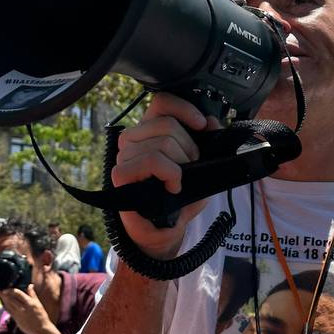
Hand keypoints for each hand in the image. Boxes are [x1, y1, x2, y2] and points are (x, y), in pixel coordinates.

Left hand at [0, 284, 49, 333]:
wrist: (41, 329)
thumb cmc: (41, 316)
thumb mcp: (38, 303)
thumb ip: (32, 294)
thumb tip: (30, 285)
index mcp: (29, 302)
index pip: (17, 293)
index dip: (10, 290)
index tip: (5, 289)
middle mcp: (23, 308)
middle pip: (10, 299)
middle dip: (3, 294)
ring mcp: (19, 314)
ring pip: (8, 305)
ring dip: (3, 300)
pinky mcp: (16, 319)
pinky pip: (9, 311)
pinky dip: (5, 306)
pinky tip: (3, 303)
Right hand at [111, 92, 220, 257]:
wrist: (165, 230)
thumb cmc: (180, 198)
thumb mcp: (202, 168)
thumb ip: (208, 144)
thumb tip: (213, 123)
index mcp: (151, 131)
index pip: (162, 102)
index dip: (184, 108)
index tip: (202, 125)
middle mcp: (133, 139)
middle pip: (166, 124)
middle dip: (189, 148)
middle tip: (190, 169)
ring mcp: (124, 156)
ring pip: (161, 143)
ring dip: (180, 165)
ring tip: (179, 181)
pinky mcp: (120, 174)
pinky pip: (151, 160)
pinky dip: (169, 173)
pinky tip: (172, 186)